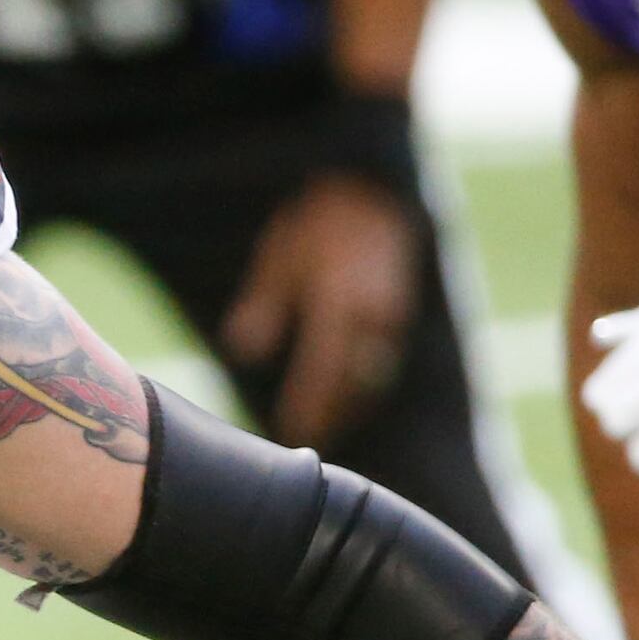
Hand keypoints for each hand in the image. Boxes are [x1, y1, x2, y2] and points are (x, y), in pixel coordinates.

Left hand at [224, 175, 420, 447]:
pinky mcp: (397, 318)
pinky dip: (362, 386)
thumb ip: (263, 304)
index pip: (323, 367)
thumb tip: (241, 349)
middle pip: (353, 383)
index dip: (310, 404)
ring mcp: (390, 317)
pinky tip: (342, 403)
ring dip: (349, 407)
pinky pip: (381, 364)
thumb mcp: (279, 257)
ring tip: (322, 431)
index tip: (291, 433)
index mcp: (340, 300)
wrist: (369, 196)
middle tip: (305, 443)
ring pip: (372, 377)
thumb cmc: (314, 227)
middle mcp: (372, 313)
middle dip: (331, 416)